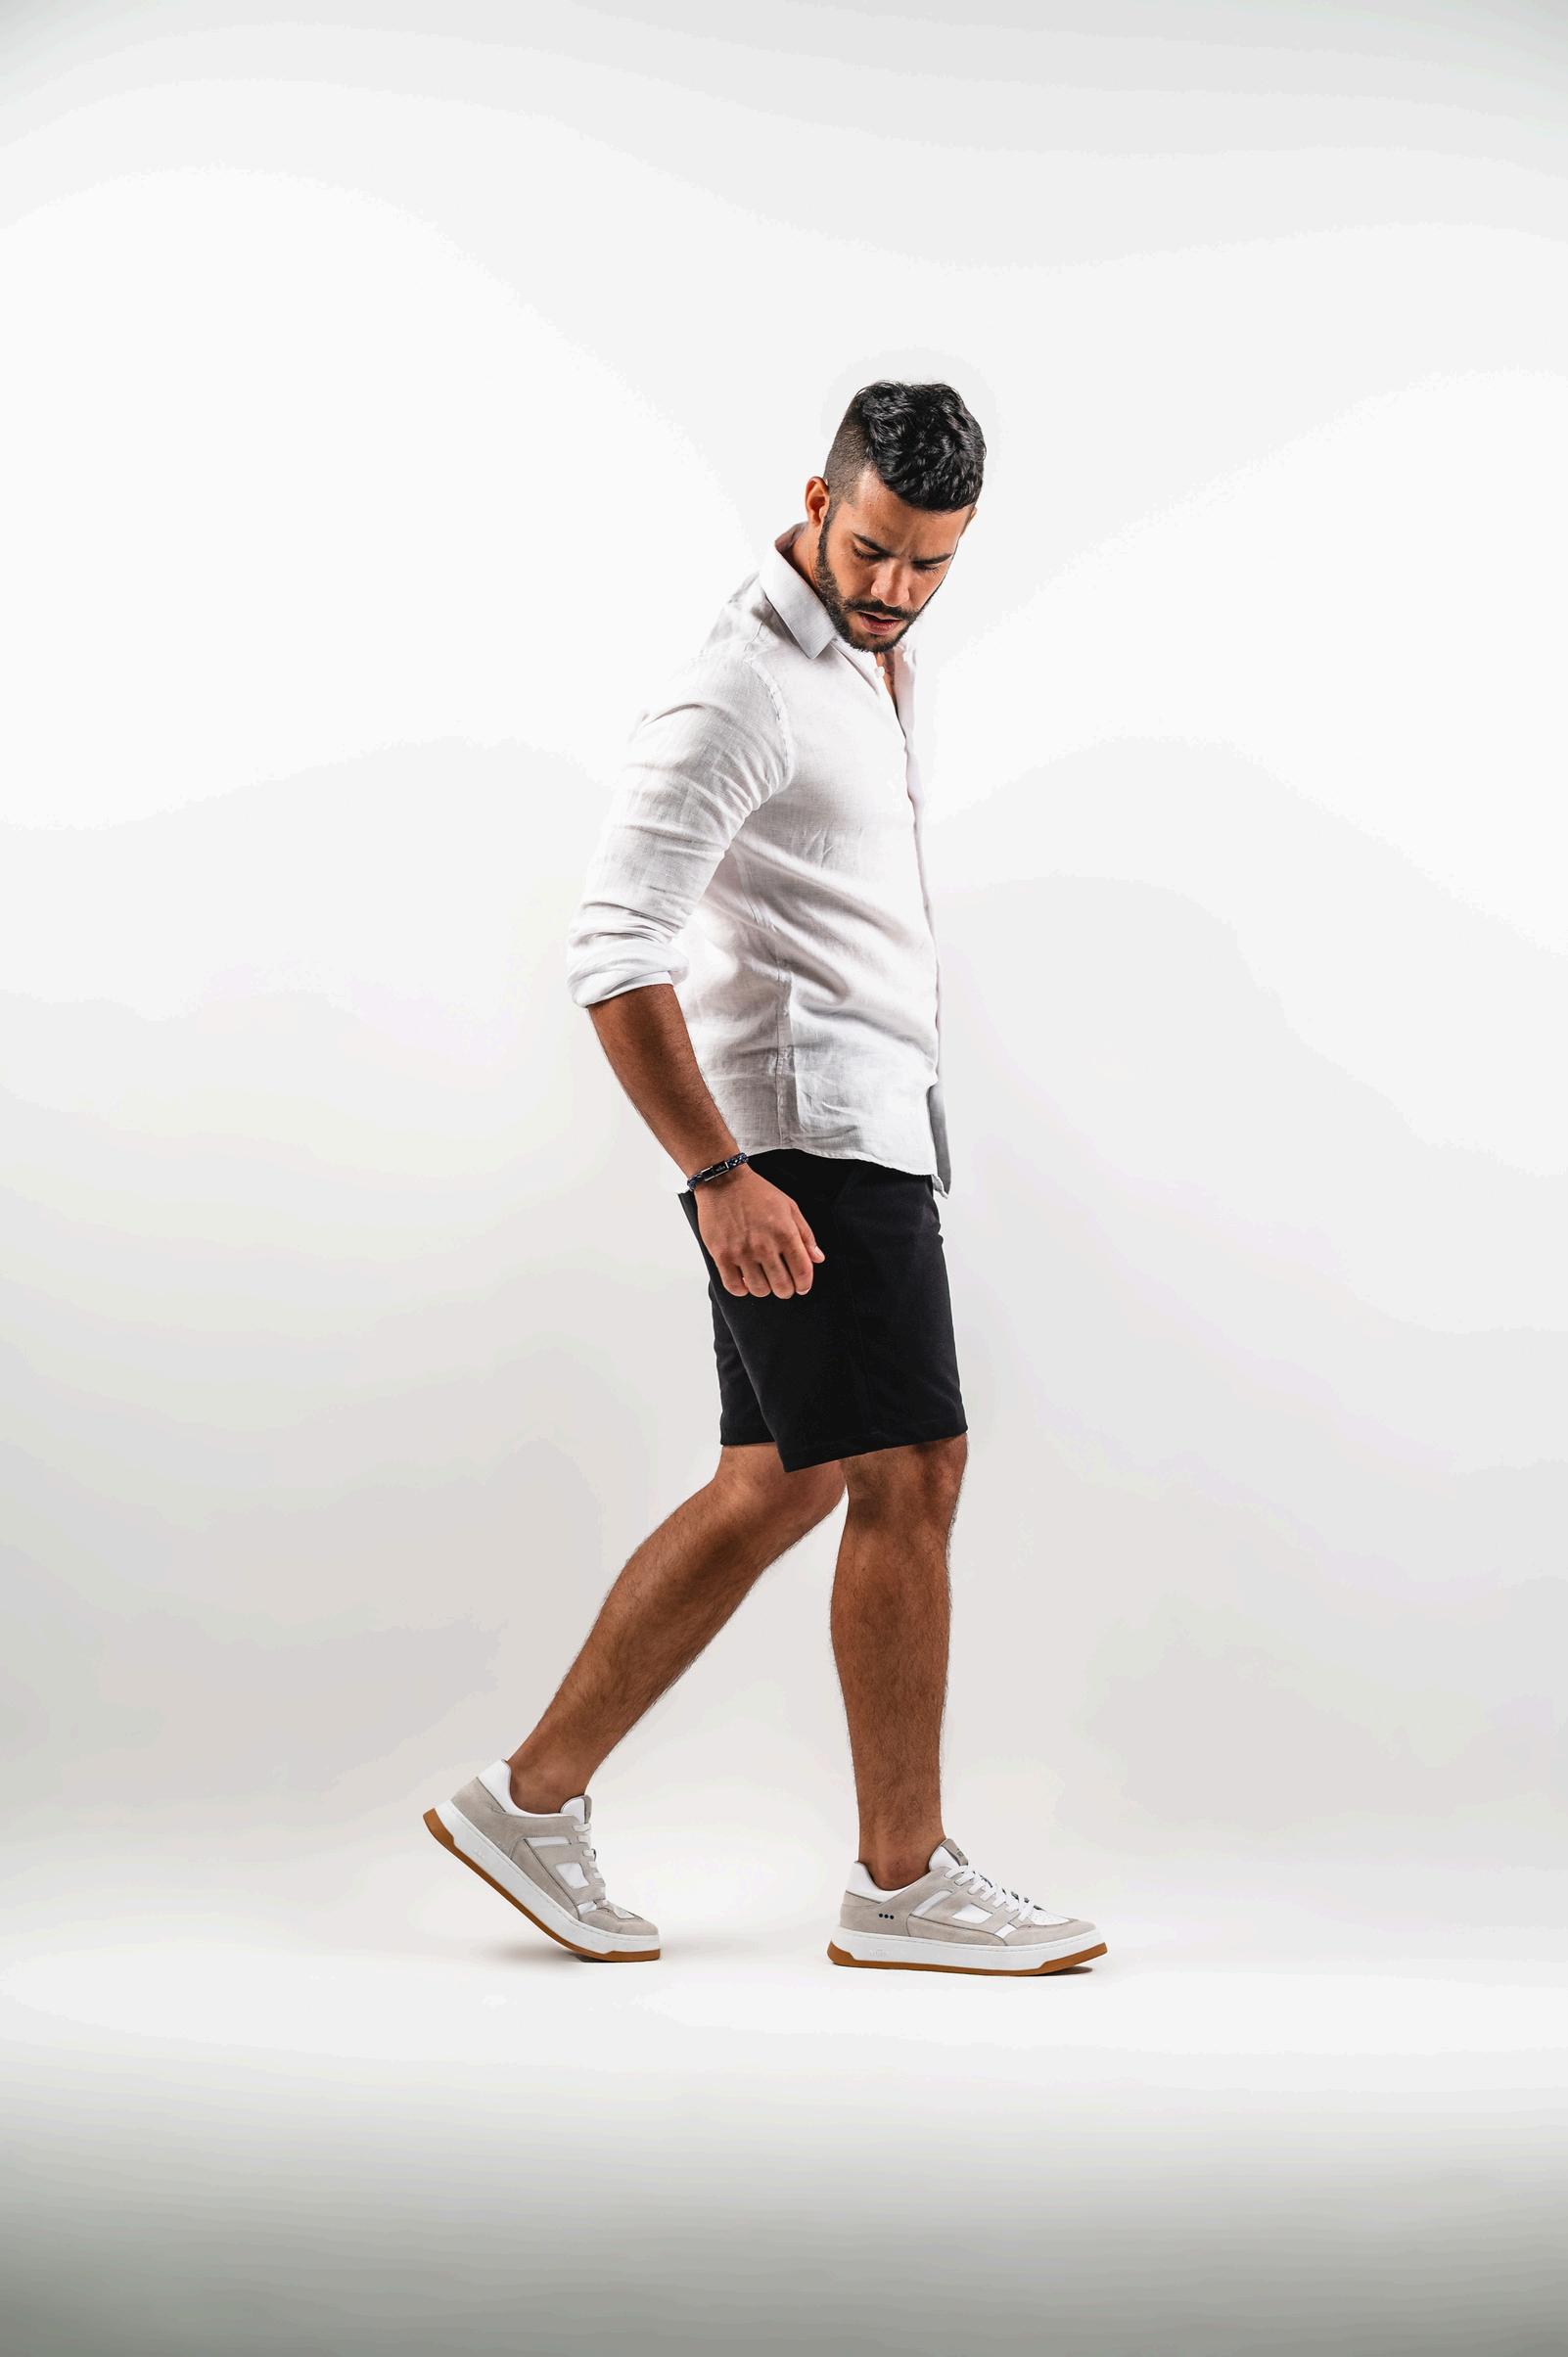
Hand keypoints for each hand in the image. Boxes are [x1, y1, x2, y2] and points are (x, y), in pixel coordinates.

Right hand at [696, 1167, 825, 1297]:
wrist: (723, 1182)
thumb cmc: (757, 1193)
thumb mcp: (789, 1207)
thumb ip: (805, 1235)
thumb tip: (818, 1258)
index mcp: (785, 1233)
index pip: (802, 1271)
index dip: (805, 1284)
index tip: (802, 1286)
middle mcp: (764, 1245)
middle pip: (782, 1286)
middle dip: (786, 1290)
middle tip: (783, 1284)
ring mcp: (741, 1252)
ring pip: (759, 1290)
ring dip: (764, 1289)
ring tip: (763, 1279)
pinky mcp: (721, 1255)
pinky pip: (733, 1286)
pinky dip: (741, 1289)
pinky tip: (744, 1280)